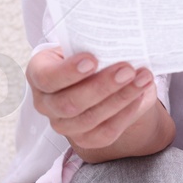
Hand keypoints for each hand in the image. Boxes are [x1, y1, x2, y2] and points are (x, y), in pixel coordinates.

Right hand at [26, 47, 165, 156]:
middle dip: (101, 86)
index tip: (93, 60)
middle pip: (68, 103)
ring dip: (120, 98)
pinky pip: (104, 133)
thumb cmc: (91, 54)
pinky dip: (125, 114)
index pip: (46, 77)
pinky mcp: (83, 139)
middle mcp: (44, 103)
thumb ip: (93, 43)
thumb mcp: (86, 44)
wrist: (102, 79)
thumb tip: (117, 42)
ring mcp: (62, 125)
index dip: (68, 71)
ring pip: (89, 119)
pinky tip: (139, 96)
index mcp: (38, 73)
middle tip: (127, 70)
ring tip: (143, 79)